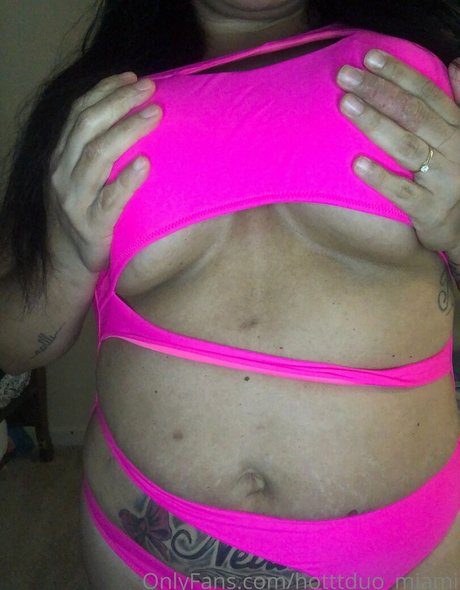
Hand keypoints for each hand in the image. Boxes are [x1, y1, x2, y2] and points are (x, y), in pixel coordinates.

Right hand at [47, 72, 160, 272]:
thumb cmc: (83, 213)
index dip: (105, 91)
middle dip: (119, 102)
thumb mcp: (82, 177)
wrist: (67, 261)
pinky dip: (126, 179)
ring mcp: (74, 199)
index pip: (78, 113)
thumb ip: (96, 151)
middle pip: (88, 126)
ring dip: (127, 130)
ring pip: (97, 155)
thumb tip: (130, 117)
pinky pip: (109, 199)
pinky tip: (144, 164)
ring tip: (155, 114)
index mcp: (60, 157)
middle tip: (150, 88)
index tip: (132, 77)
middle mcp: (62, 173)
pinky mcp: (91, 224)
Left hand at [335, 50, 459, 263]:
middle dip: (377, 91)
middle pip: (412, 114)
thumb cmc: (453, 176)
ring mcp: (443, 180)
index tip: (368, 58)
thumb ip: (458, 102)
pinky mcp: (429, 210)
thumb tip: (455, 62)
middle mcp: (453, 149)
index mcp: (458, 128)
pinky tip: (357, 163)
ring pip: (406, 147)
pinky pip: (402, 193)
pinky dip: (381, 178)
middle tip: (345, 76)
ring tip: (346, 104)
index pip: (426, 93)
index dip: (398, 73)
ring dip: (375, 123)